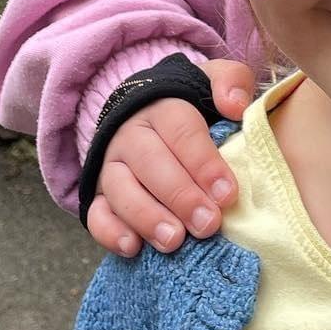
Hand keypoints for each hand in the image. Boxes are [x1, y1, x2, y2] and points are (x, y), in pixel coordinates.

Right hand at [84, 58, 253, 256]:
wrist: (148, 114)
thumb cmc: (194, 107)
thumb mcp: (214, 84)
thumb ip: (231, 82)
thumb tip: (235, 105)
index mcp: (163, 108)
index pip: (181, 131)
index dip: (204, 163)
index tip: (227, 193)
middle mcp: (132, 136)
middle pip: (151, 163)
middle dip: (180, 196)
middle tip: (208, 224)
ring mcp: (111, 167)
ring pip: (121, 190)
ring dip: (147, 217)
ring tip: (174, 240)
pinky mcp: (99, 195)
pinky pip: (96, 214)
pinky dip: (110, 232)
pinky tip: (132, 247)